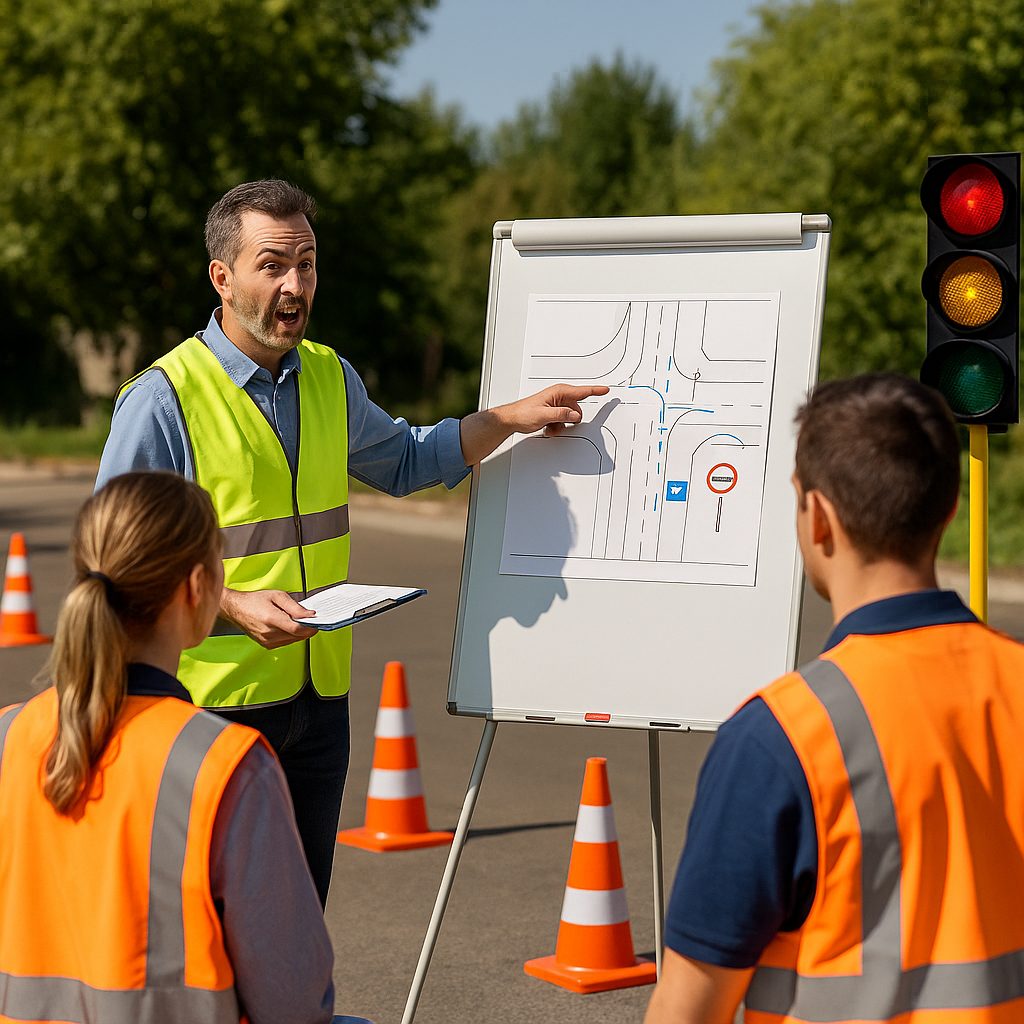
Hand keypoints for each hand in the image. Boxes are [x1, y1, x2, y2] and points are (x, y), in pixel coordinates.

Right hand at [220, 588, 317, 648]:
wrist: (236, 609)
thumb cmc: (254, 600)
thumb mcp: (277, 596)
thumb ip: (295, 607)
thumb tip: (310, 615)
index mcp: (271, 619)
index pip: (297, 629)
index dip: (311, 627)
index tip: (318, 623)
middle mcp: (268, 633)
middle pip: (297, 636)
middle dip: (306, 628)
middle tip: (310, 619)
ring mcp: (266, 641)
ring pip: (292, 640)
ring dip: (299, 632)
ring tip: (297, 621)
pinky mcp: (266, 645)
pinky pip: (285, 642)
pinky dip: (291, 635)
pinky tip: (288, 626)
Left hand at [459, 383, 609, 464]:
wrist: (512, 419)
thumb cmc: (523, 413)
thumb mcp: (543, 416)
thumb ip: (561, 415)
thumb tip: (575, 416)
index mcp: (559, 392)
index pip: (582, 391)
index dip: (595, 390)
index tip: (606, 390)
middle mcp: (559, 397)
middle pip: (577, 410)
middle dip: (570, 420)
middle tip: (557, 424)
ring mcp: (557, 405)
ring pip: (570, 418)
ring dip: (562, 425)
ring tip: (549, 426)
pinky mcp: (554, 413)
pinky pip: (563, 422)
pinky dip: (557, 427)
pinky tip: (547, 428)